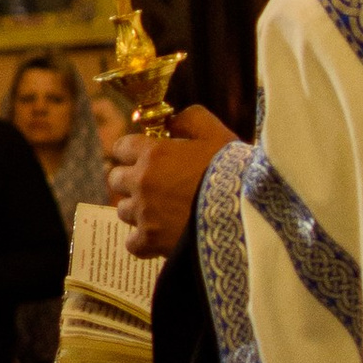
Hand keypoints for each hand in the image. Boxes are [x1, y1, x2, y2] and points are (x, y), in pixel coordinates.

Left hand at [104, 105, 236, 262]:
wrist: (247, 211)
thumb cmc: (233, 170)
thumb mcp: (215, 133)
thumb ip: (189, 119)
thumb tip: (171, 122)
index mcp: (153, 153)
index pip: (120, 147)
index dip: (130, 152)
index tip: (142, 157)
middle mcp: (141, 182)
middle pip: (115, 179)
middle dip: (129, 179)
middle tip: (151, 184)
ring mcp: (144, 213)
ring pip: (123, 210)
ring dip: (137, 209)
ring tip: (160, 211)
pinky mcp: (151, 240)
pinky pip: (132, 243)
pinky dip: (142, 241)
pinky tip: (157, 237)